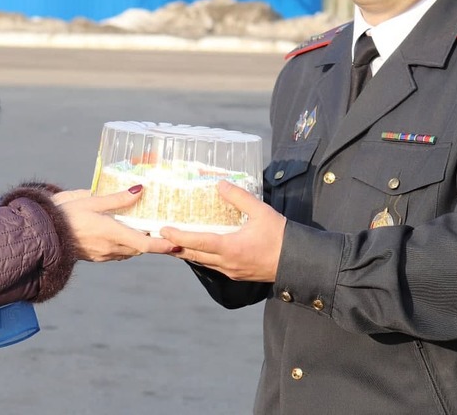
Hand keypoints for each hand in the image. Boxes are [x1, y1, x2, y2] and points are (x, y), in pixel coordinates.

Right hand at [54, 186, 176, 261]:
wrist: (42, 233)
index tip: (177, 244)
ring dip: (138, 243)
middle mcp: (110, 248)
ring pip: (129, 251)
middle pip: (139, 248)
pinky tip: (123, 232)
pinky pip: (117, 253)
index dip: (162, 245)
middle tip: (164, 229)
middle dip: (152, 241)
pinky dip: (126, 244)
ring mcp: (102, 255)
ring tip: (146, 229)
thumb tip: (140, 190)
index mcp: (111, 233)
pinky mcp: (95, 256)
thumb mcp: (91, 201)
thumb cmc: (64, 214)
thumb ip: (117, 198)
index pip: (144, 244)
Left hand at [160, 180, 285, 281]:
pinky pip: (212, 266)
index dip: (178, 236)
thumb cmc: (281, 236)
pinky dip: (200, 257)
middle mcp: (227, 263)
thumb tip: (220, 183)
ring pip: (202, 262)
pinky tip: (197, 250)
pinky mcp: (237, 274)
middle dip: (174, 246)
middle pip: (193, 255)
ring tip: (171, 242)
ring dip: (186, 252)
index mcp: (230, 248)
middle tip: (158, 237)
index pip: (197, 242)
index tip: (163, 230)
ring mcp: (231, 271)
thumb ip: (239, 197)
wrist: (298, 262)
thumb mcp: (261, 211)